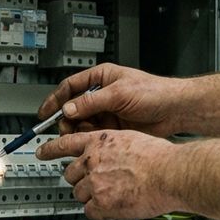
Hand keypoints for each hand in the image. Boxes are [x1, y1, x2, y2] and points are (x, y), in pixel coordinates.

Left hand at [36, 130, 179, 219]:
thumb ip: (112, 146)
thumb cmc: (160, 157)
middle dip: (80, 179)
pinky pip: (90, 211)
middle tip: (95, 183)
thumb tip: (108, 154)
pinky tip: (113, 206)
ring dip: (91, 196)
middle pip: (69, 173)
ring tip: (111, 194)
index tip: (41, 152)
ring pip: (78, 194)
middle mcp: (92, 161)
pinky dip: (99, 211)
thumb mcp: (131, 138)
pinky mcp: (101, 203)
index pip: (65, 144)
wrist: (170, 174)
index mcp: (99, 142)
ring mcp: (94, 183)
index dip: (49, 149)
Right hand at [37, 63, 188, 137]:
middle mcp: (101, 94)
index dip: (55, 100)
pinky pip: (93, 133)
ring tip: (80, 136)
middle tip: (64, 129)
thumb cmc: (154, 92)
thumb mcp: (118, 94)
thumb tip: (68, 109)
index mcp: (101, 78)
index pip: (70, 87)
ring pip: (82, 122)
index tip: (44, 113)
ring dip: (77, 130)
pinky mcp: (113, 127)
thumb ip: (91, 102)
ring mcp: (107, 111)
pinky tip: (91, 140)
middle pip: (73, 107)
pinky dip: (88, 138)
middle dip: (66, 119)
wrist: (175, 110)